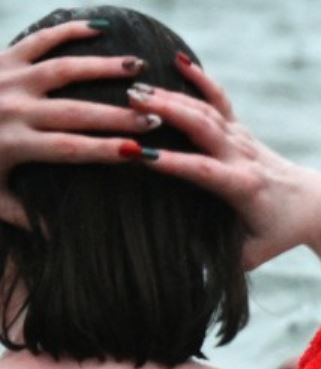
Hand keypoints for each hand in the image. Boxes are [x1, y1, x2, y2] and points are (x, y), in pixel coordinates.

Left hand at [0, 20, 150, 227]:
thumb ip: (24, 215)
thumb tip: (59, 238)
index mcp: (16, 144)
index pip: (70, 149)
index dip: (105, 151)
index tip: (139, 154)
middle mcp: (15, 109)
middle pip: (76, 112)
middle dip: (118, 115)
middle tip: (155, 117)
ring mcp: (10, 79)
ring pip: (64, 70)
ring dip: (104, 68)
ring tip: (139, 67)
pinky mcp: (3, 58)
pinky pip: (40, 41)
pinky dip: (69, 31)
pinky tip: (99, 28)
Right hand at [123, 56, 314, 268]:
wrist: (316, 206)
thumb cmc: (279, 234)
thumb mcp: (252, 255)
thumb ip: (221, 259)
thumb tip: (184, 271)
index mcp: (244, 188)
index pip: (204, 171)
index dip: (173, 163)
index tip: (138, 156)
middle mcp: (244, 158)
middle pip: (204, 129)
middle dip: (168, 114)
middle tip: (129, 102)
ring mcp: (243, 140)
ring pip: (207, 112)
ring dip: (172, 97)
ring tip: (134, 87)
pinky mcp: (242, 130)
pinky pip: (219, 100)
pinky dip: (201, 79)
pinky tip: (177, 59)